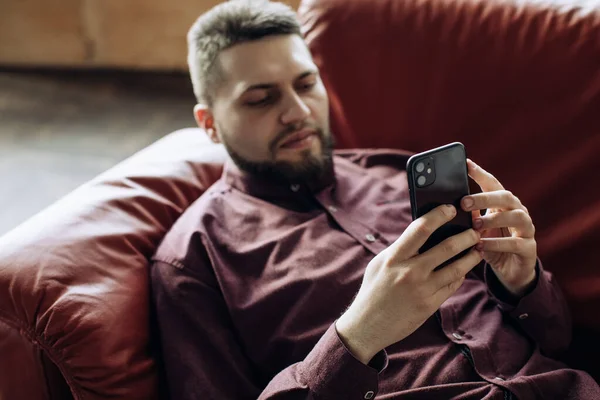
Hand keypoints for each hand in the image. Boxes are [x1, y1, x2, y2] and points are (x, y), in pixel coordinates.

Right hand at [336, 205, 481, 363]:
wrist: (367, 326)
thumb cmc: (373, 290)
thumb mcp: (380, 264)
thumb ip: (400, 249)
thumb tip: (422, 233)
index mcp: (394, 257)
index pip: (421, 228)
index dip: (439, 215)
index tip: (450, 208)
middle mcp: (410, 272)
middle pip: (447, 247)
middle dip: (466, 235)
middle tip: (475, 229)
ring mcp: (422, 290)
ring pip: (457, 268)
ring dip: (471, 256)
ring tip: (478, 248)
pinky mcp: (430, 305)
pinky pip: (452, 285)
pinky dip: (460, 274)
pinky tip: (464, 268)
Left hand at [461, 159, 536, 296]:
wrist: (510, 270)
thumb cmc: (490, 243)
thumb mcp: (476, 229)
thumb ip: (467, 216)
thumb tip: (445, 206)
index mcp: (503, 203)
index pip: (493, 183)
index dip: (480, 173)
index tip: (465, 164)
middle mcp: (518, 211)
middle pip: (506, 196)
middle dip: (484, 198)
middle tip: (464, 202)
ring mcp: (526, 229)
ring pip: (516, 216)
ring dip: (493, 219)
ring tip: (474, 225)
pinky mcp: (529, 249)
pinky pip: (515, 243)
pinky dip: (496, 244)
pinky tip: (480, 245)